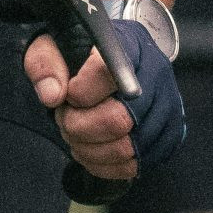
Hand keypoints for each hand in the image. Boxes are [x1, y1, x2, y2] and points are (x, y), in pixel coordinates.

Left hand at [23, 17, 185, 184]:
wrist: (102, 70)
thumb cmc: (77, 58)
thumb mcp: (52, 47)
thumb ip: (45, 64)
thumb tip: (53, 95)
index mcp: (129, 45)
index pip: (109, 73)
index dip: (79, 93)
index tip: (68, 94)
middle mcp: (156, 75)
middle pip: (118, 120)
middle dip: (80, 126)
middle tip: (66, 118)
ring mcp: (167, 109)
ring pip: (124, 149)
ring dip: (88, 148)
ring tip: (76, 131)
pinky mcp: (166, 138)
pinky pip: (132, 166)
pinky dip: (102, 163)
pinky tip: (90, 146)